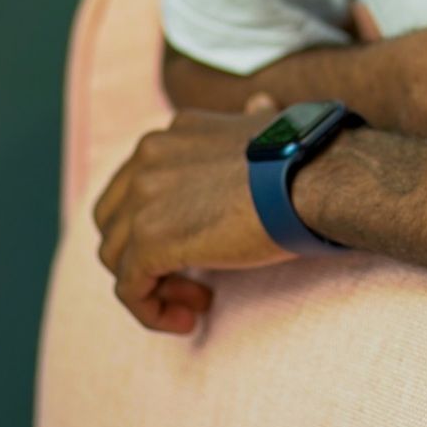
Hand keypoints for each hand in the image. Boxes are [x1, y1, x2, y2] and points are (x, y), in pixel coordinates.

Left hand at [92, 91, 289, 333]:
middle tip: (189, 279)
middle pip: (114, 221)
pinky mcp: (151, 241)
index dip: (155, 222)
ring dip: (151, 286)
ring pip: (116, 258)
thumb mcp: (265, 124)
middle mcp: (147, 157)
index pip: (134, 185)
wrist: (313, 179)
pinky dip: (150, 310)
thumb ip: (249, 119)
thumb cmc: (302, 160)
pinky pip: (129, 288)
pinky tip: (187, 320)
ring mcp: (143, 199)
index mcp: (171, 133)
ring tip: (196, 301)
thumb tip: (258, 105)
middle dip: (142, 255)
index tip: (195, 245)